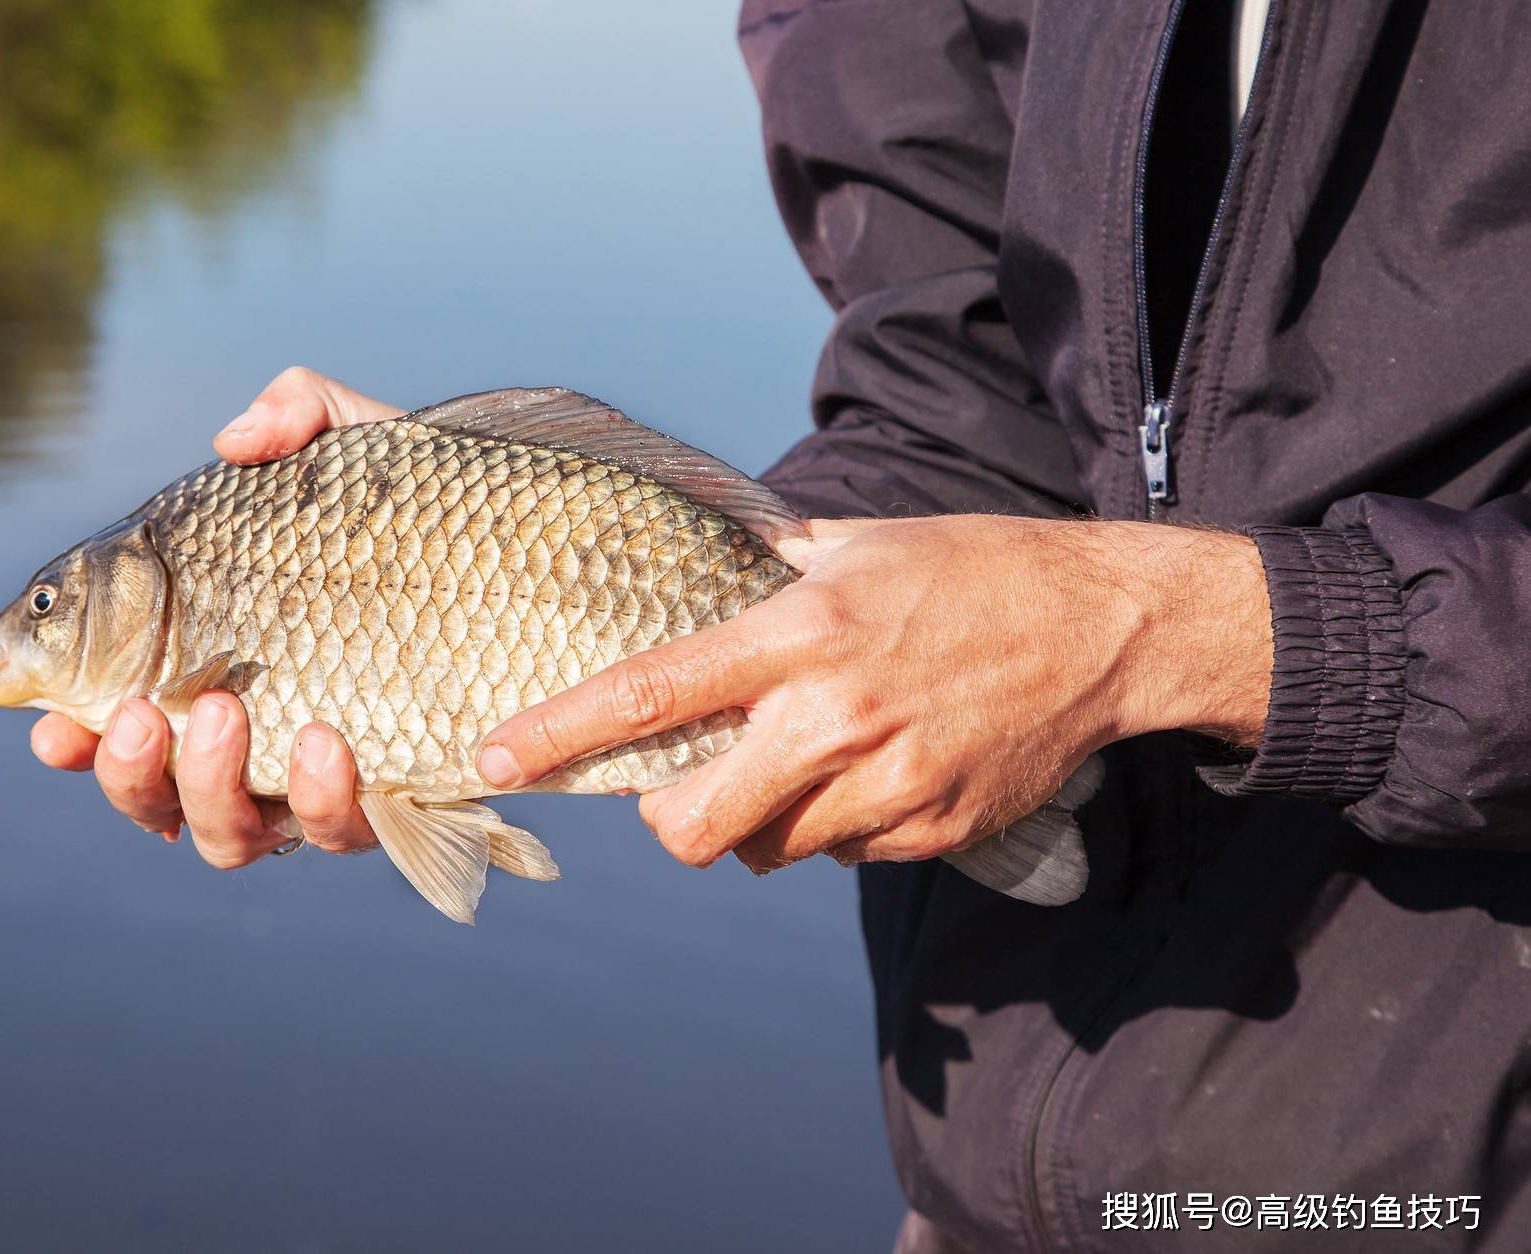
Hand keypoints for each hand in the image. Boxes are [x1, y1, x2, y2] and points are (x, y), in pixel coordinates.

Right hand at [31, 366, 401, 862]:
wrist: (548, 568)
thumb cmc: (432, 513)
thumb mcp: (362, 445)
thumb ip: (296, 415)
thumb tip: (235, 439)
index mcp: (213, 667)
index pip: (120, 717)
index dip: (72, 733)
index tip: (48, 721)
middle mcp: (254, 741)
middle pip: (156, 797)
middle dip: (129, 771)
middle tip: (135, 713)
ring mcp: (318, 784)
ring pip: (231, 836)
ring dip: (207, 787)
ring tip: (225, 713)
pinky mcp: (392, 805)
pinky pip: (340, 834)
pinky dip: (320, 799)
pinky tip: (327, 744)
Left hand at [472, 516, 1270, 873]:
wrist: (1104, 626)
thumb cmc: (971, 570)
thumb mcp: (856, 543)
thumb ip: (764, 567)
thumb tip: (687, 560)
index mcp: (800, 633)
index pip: (652, 692)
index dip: (561, 733)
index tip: (494, 757)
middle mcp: (833, 717)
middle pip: (695, 825)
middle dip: (670, 821)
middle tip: (682, 790)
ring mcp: (886, 784)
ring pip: (768, 850)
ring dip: (761, 821)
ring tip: (806, 760)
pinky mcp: (930, 829)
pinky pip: (841, 855)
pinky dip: (834, 827)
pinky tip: (874, 770)